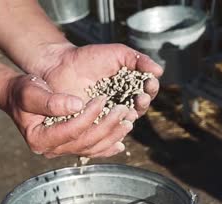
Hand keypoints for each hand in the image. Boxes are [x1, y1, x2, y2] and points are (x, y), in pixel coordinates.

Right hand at [1, 74, 136, 157]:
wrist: (21, 96)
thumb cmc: (23, 91)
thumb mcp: (31, 91)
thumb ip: (50, 100)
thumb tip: (76, 105)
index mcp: (40, 139)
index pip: (71, 131)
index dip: (89, 116)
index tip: (102, 100)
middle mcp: (51, 149)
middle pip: (85, 142)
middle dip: (107, 126)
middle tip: (123, 110)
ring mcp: (62, 149)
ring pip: (92, 148)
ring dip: (112, 136)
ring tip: (127, 122)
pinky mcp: (72, 146)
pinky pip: (92, 150)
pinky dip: (107, 147)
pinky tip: (120, 142)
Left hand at [33, 43, 162, 116]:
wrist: (61, 64)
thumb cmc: (90, 58)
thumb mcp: (118, 54)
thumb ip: (139, 60)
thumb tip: (159, 71)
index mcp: (130, 88)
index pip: (147, 92)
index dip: (150, 89)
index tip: (150, 83)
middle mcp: (121, 104)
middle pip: (139, 109)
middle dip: (142, 103)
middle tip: (141, 97)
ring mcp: (107, 116)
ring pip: (124, 122)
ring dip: (129, 116)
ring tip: (128, 108)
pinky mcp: (93, 126)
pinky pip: (106, 131)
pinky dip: (112, 128)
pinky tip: (114, 121)